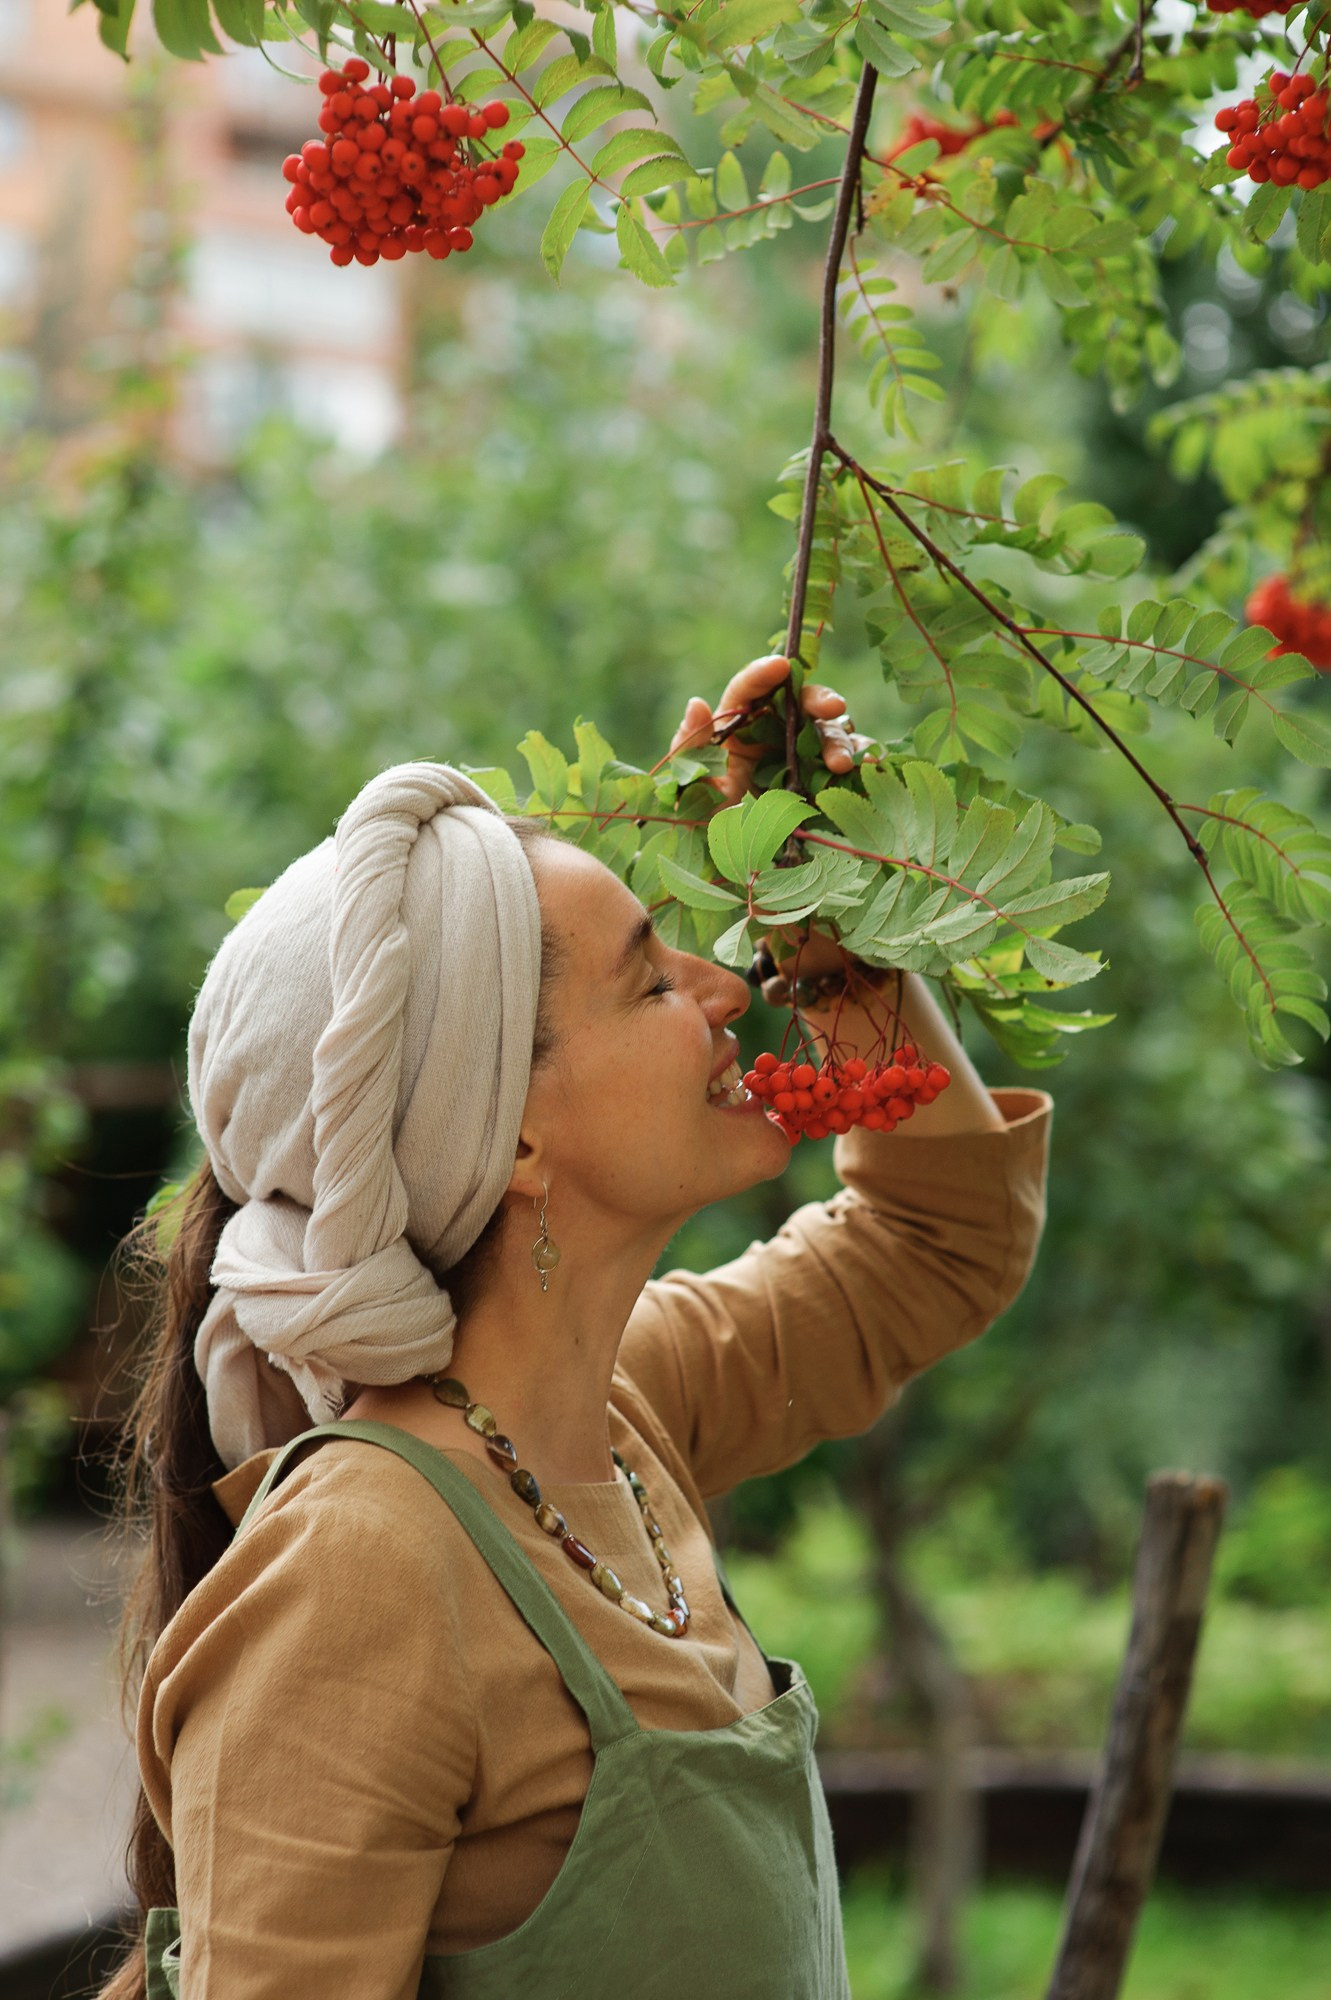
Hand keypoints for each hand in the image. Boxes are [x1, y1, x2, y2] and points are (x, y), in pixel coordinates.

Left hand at [669, 655, 868, 806]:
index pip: (747, 692)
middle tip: (834, 708)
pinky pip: (845, 763)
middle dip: (818, 701)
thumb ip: (690, 748)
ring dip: (838, 742)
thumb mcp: (690, 789)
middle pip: (798, 704)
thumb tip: (697, 702)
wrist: (730, 869)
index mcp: (734, 730)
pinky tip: (869, 766)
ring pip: (826, 733)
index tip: (780, 665)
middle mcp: (770, 737)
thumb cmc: (703, 826)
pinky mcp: (821, 781)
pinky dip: (861, 760)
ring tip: (840, 765)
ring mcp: (799, 758)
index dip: (762, 674)